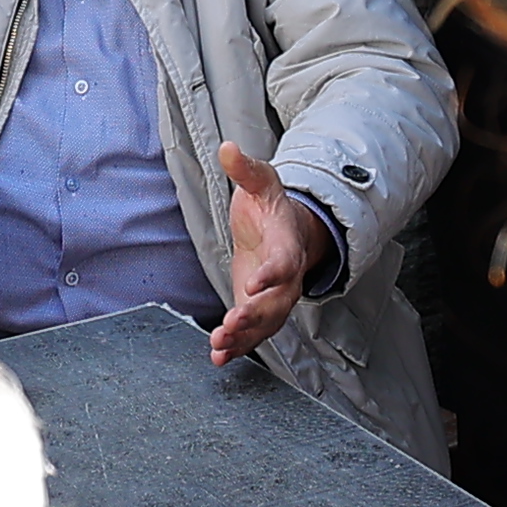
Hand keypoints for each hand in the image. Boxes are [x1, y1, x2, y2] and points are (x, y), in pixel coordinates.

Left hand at [203, 143, 328, 366]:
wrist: (285, 230)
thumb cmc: (271, 206)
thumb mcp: (260, 182)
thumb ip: (245, 169)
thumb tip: (228, 148)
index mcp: (287, 245)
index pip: (283, 262)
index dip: (271, 274)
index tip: (252, 284)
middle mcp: (287, 277)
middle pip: (277, 302)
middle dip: (255, 316)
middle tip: (231, 325)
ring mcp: (275, 297)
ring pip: (266, 323)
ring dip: (244, 337)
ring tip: (220, 347)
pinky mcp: (261, 309)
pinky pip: (255, 332)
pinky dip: (238, 347)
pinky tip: (219, 358)